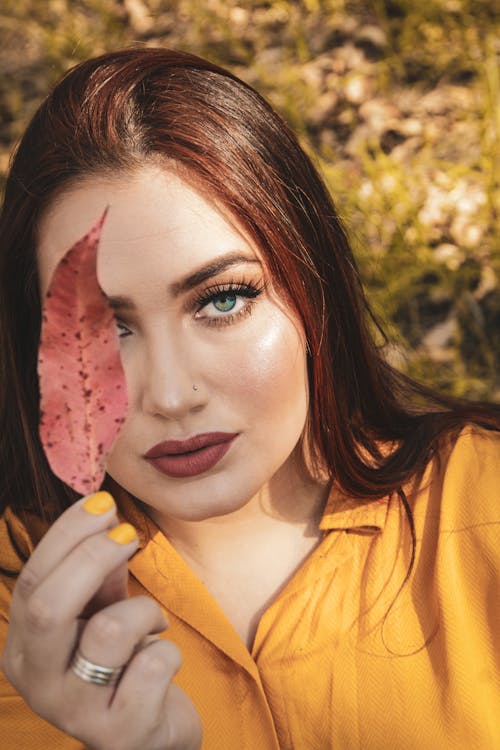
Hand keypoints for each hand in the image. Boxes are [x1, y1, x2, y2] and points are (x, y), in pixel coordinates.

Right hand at [1, 493, 201, 749]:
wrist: (150, 734)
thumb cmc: (122, 661)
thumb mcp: (102, 610)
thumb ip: (98, 571)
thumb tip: (104, 513)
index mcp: (24, 646)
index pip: (31, 581)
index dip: (67, 535)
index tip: (103, 502)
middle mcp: (37, 681)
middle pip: (48, 606)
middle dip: (92, 558)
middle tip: (128, 535)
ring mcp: (74, 713)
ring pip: (109, 632)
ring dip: (143, 612)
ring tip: (151, 624)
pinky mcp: (119, 733)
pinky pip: (152, 666)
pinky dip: (168, 650)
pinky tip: (162, 661)